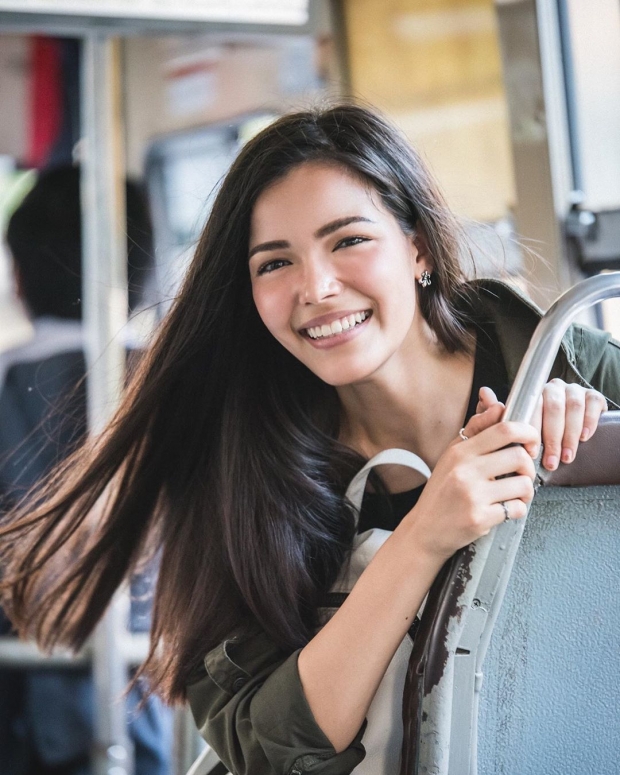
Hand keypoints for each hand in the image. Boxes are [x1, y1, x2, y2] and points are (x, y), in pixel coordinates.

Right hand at [403, 409, 537, 561]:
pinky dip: (517, 510)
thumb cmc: (441, 492)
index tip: (529, 444)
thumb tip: (495, 402)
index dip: (527, 432)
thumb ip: (476, 430)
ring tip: (514, 494)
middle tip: (521, 474)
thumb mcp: (452, 457)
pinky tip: (504, 510)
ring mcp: (472, 495)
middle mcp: (465, 470)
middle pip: (518, 456)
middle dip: (528, 466)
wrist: (424, 530)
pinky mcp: (479, 518)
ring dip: (526, 491)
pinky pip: (517, 509)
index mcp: (460, 451)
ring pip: (523, 484)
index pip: (503, 429)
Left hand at [477, 382, 607, 470]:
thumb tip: (484, 392)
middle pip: (552, 407)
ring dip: (569, 435)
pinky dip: (588, 420)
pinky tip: (583, 438)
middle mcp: (551, 388)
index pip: (531, 405)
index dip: (531, 429)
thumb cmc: (528, 435)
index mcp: (530, 394)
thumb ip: (493, 415)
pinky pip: (592, 403)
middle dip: (552, 438)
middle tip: (550, 462)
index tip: (531, 452)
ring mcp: (572, 390)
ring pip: (573, 406)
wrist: (555, 438)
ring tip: (566, 457)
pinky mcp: (591, 397)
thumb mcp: (506, 430)